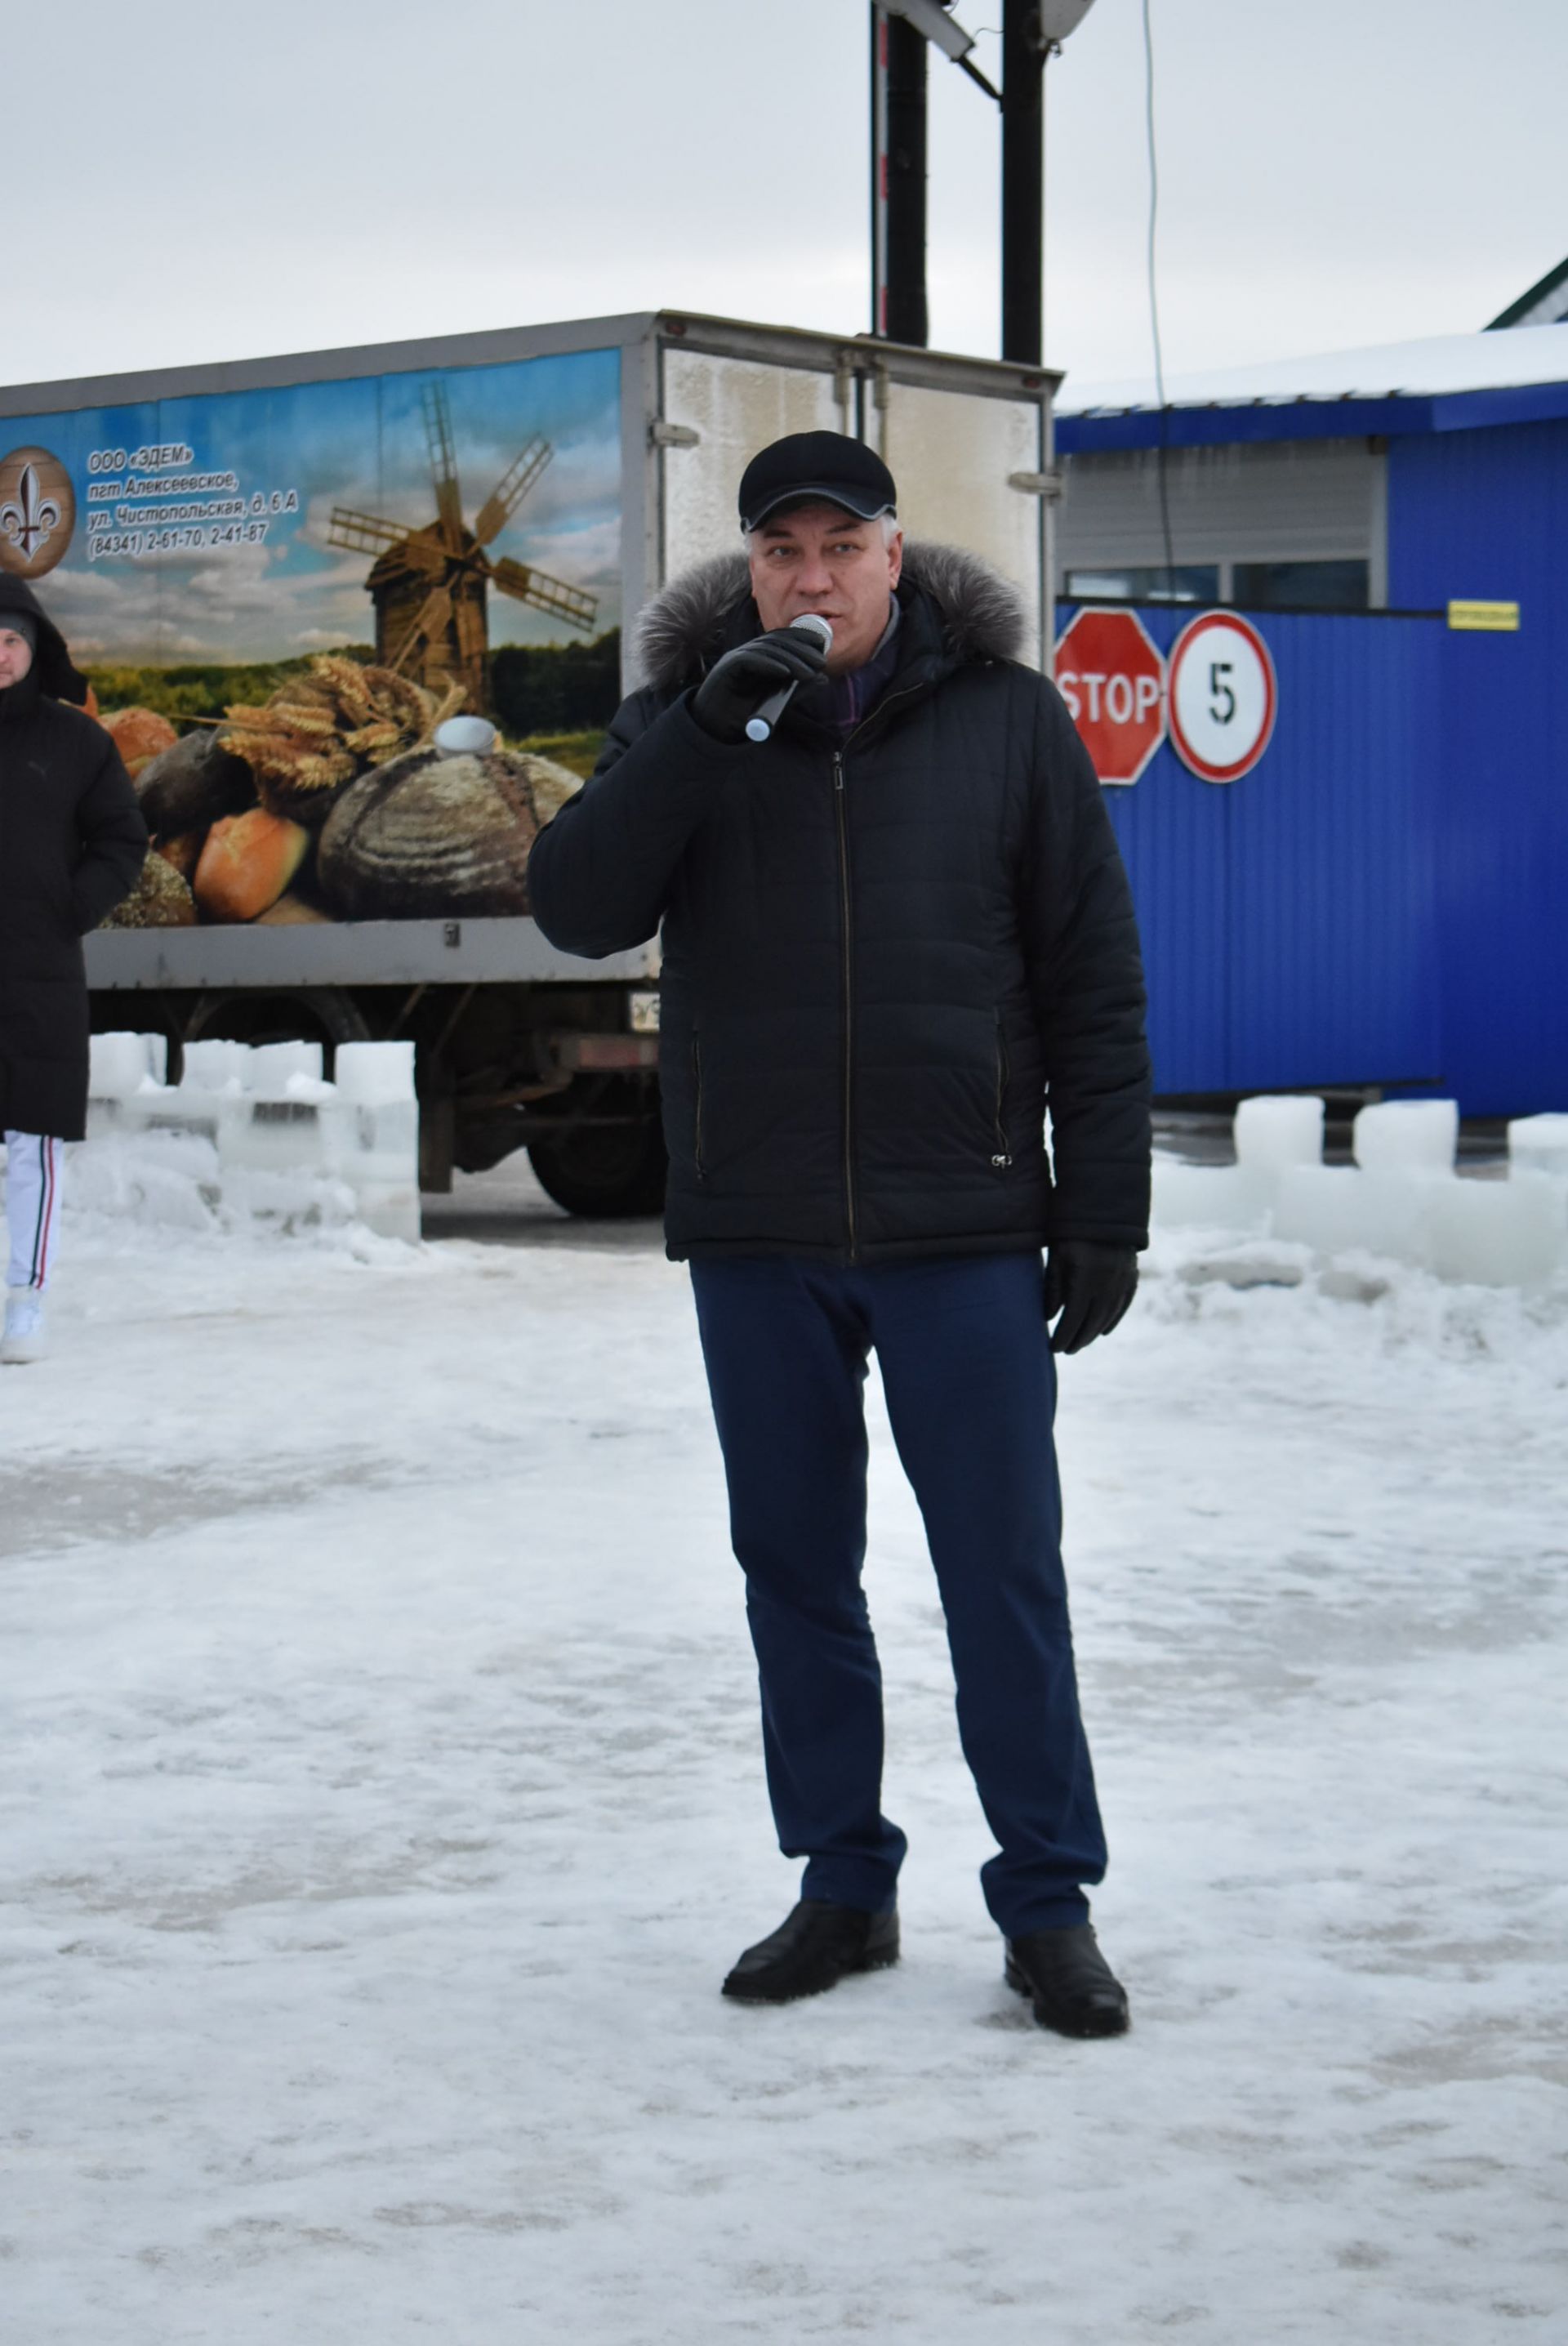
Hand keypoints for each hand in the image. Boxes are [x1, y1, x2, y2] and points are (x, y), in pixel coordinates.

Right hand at [690, 626, 827, 743]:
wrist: (715, 730)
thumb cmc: (744, 715)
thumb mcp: (777, 701)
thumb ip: (798, 690)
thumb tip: (823, 678)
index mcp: (758, 657)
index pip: (782, 639)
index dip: (802, 637)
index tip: (822, 644)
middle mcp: (747, 653)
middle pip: (776, 641)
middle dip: (801, 648)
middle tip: (821, 661)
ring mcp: (736, 659)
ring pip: (766, 650)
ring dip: (791, 660)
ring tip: (809, 672)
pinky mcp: (727, 669)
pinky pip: (750, 661)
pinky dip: (769, 665)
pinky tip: (785, 673)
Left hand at [1044, 1241, 1138, 1354]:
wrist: (1104, 1206)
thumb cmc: (1071, 1230)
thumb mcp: (1057, 1256)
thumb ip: (1053, 1287)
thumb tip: (1049, 1317)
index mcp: (1086, 1279)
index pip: (1074, 1318)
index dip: (1063, 1335)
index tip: (1053, 1348)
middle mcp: (1108, 1283)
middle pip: (1093, 1321)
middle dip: (1078, 1339)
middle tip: (1066, 1350)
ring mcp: (1123, 1280)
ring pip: (1109, 1315)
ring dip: (1094, 1332)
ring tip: (1080, 1342)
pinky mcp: (1131, 1274)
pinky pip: (1123, 1304)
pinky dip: (1113, 1319)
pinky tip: (1104, 1330)